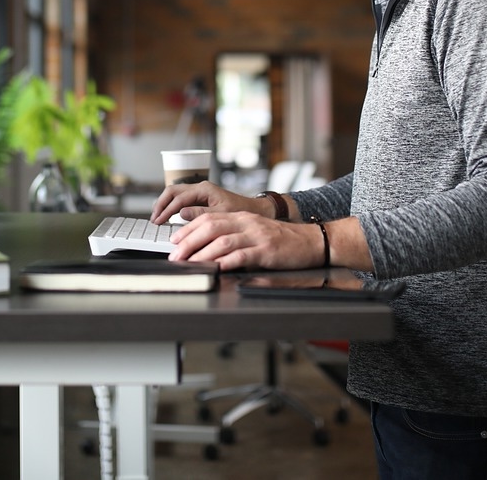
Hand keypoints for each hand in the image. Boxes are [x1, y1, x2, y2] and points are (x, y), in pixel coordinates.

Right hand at [149, 181, 257, 223]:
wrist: (252, 210)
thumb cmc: (239, 211)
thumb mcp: (220, 215)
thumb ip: (200, 214)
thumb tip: (181, 214)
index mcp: (204, 189)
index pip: (179, 198)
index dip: (167, 210)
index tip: (159, 222)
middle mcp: (199, 187)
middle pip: (172, 191)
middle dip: (161, 204)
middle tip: (154, 219)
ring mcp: (199, 191)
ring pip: (175, 193)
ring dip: (164, 204)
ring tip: (157, 217)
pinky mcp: (200, 197)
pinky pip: (180, 198)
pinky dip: (171, 205)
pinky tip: (168, 215)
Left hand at [166, 211, 324, 271]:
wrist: (311, 241)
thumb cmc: (282, 240)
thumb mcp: (254, 231)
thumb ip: (233, 234)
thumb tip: (206, 246)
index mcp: (241, 217)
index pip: (208, 218)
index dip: (188, 229)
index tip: (174, 241)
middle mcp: (247, 223)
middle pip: (211, 227)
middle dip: (189, 242)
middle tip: (175, 255)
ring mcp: (257, 236)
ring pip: (223, 241)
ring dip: (202, 253)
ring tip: (189, 264)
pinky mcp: (267, 251)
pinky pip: (243, 255)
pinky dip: (227, 261)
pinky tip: (216, 268)